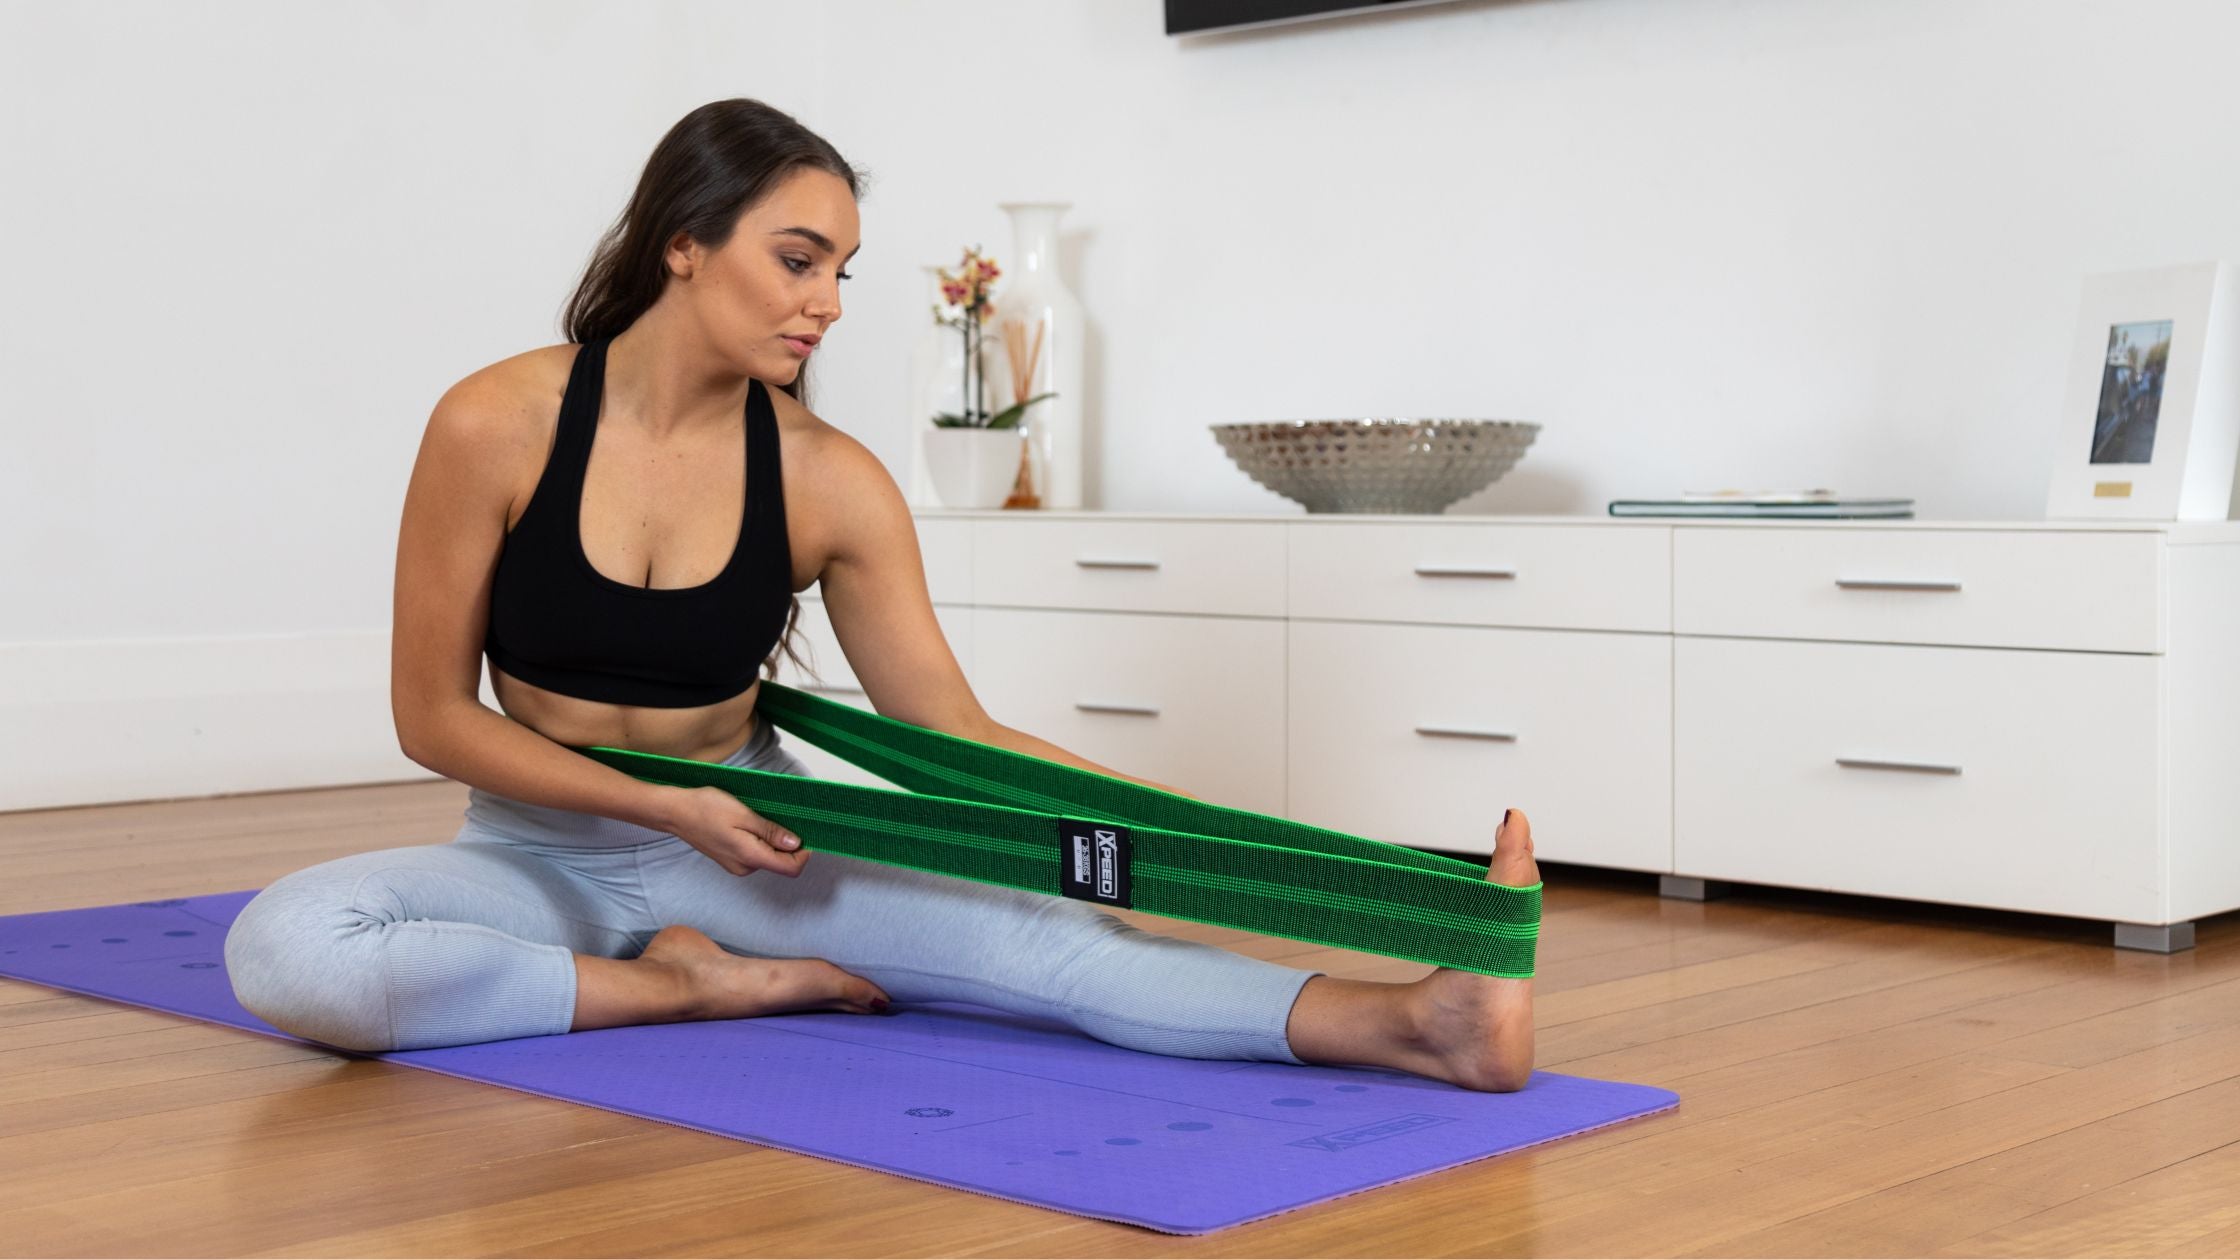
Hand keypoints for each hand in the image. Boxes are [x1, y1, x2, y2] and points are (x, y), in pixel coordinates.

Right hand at [661, 786, 809, 876]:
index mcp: (750, 857)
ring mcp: (736, 865)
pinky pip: (755, 854)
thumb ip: (771, 832)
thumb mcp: (744, 815)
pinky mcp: (731, 859)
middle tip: (780, 817)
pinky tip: (748, 823)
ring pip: (768, 857)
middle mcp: (745, 867)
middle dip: (788, 843)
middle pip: (781, 863)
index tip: (806, 833)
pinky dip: (760, 841)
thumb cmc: (706, 809)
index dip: (804, 853)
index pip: (791, 868)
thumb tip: (796, 844)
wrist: (675, 812)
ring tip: (758, 817)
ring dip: (772, 840)